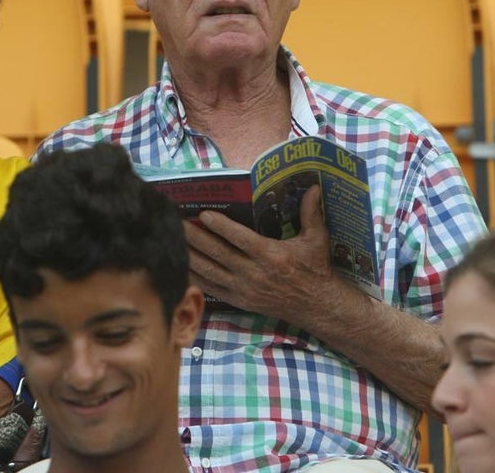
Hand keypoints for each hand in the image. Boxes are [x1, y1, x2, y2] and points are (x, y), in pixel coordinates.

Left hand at [184, 185, 348, 323]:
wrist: (317, 306)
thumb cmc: (315, 269)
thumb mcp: (316, 239)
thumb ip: (311, 212)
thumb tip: (313, 187)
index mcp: (272, 256)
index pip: (240, 239)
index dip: (220, 226)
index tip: (203, 214)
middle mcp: (255, 274)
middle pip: (219, 254)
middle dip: (197, 237)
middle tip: (180, 222)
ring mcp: (245, 290)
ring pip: (211, 272)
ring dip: (192, 256)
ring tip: (177, 240)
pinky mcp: (240, 301)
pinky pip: (213, 289)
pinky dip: (197, 278)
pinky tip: (184, 265)